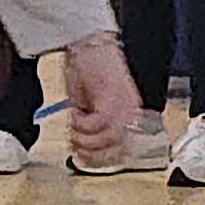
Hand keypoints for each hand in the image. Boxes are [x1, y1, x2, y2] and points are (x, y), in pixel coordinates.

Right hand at [63, 33, 141, 159]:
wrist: (88, 44)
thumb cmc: (88, 68)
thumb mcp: (91, 103)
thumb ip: (93, 124)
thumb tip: (83, 146)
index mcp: (129, 114)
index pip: (124, 150)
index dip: (103, 160)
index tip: (85, 159)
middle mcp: (131, 113)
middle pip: (117, 151)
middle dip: (90, 152)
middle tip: (73, 143)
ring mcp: (123, 108)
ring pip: (105, 140)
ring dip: (83, 137)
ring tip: (73, 124)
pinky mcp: (112, 101)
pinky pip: (95, 126)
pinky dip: (80, 124)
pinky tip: (74, 112)